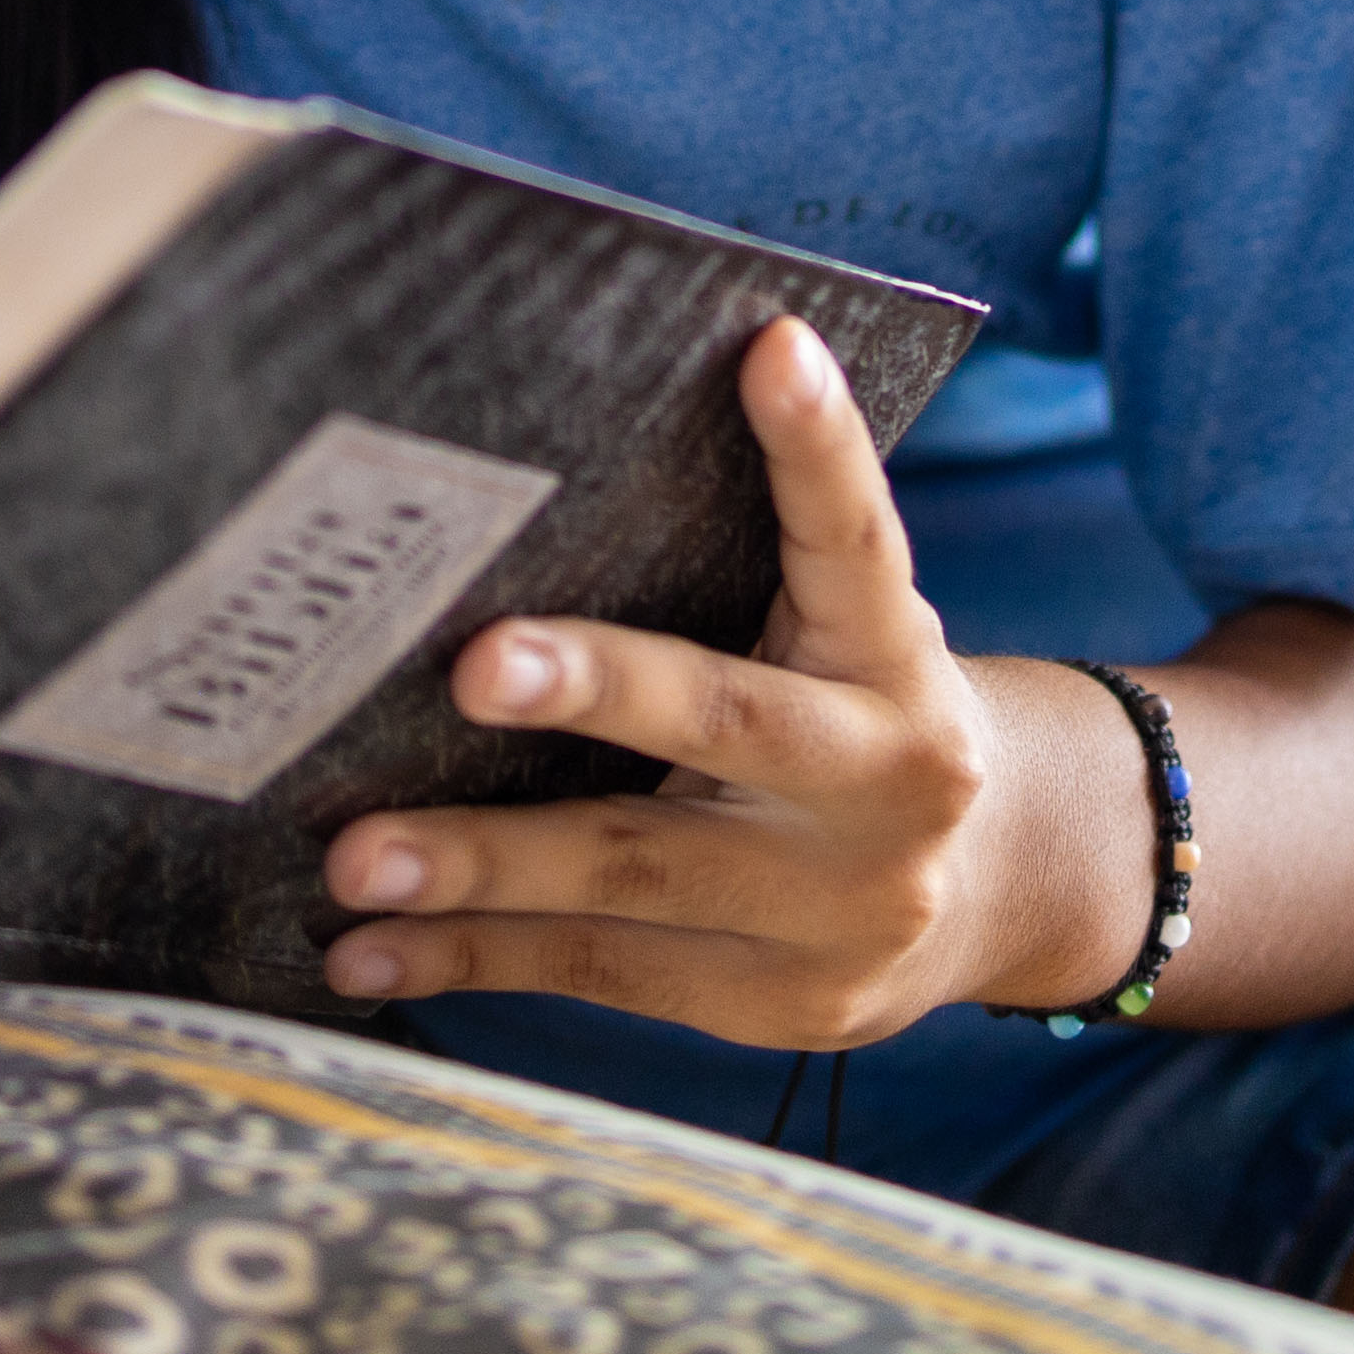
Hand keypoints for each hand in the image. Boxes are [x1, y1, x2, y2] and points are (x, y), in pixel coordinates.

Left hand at [316, 321, 1138, 1049]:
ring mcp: (836, 909)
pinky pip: (603, 974)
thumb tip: (525, 488)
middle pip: (727, 720)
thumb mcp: (843, 635)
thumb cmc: (855, 714)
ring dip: (484, 869)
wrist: (997, 891)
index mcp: (900, 656)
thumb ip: (748, 571)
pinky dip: (475, 961)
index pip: (858, 537)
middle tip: (472, 667)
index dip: (817, 446)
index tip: (773, 349)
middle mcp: (889, 778)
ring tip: (355, 862)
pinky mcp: (776, 1005)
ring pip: (635, 879)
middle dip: (596, 690)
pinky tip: (368, 955)